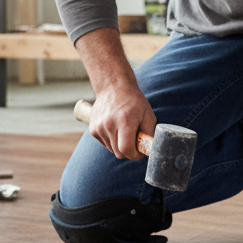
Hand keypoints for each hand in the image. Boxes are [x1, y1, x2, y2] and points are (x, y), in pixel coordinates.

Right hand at [73, 26, 156, 160]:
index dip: (135, 155)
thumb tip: (149, 150)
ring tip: (125, 132)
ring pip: (112, 149)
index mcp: (125, 121)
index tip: (140, 152)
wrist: (113, 87)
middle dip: (129, 152)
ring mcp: (99, 127)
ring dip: (120, 146)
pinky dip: (112, 141)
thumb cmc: (134, 101)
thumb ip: (149, 134)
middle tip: (135, 143)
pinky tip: (116, 129)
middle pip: (119, 153)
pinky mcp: (93, 129)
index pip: (126, 150)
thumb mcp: (148, 115)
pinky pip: (105, 144)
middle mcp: (109, 125)